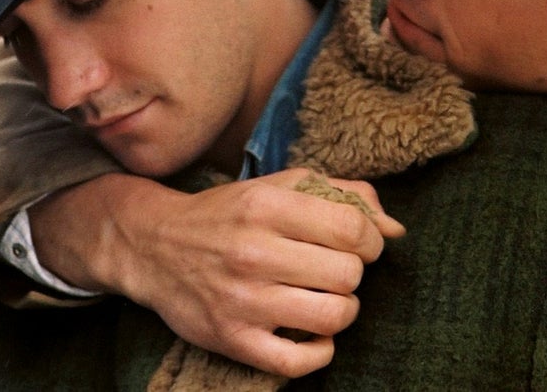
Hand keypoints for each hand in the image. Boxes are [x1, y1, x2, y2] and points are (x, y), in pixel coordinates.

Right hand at [28, 168, 402, 377]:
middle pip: (348, 274)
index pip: (353, 228)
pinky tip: (309, 333)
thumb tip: (394, 228)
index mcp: (264, 205)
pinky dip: (319, 351)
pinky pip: (301, 361)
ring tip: (323, 299)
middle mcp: (253, 251)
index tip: (357, 245)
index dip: (369, 240)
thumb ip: (337, 194)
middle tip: (330, 271)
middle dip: (350, 274)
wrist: (152, 245)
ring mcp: (243, 299)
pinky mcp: (234, 338)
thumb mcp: (272, 186)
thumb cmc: (224, 215)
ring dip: (340, 310)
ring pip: (334, 315)